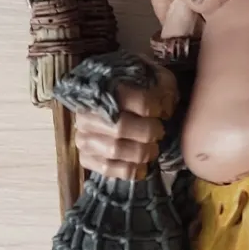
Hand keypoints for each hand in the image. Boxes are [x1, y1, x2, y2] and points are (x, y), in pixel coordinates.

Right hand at [74, 66, 177, 180]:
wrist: (114, 105)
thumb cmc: (138, 91)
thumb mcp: (153, 79)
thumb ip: (163, 87)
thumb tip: (164, 108)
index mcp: (102, 88)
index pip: (126, 98)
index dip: (152, 107)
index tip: (162, 112)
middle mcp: (87, 113)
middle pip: (120, 127)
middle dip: (148, 132)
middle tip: (159, 132)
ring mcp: (83, 137)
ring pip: (114, 150)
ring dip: (141, 153)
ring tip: (152, 149)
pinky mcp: (85, 157)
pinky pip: (107, 169)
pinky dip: (129, 170)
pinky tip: (141, 166)